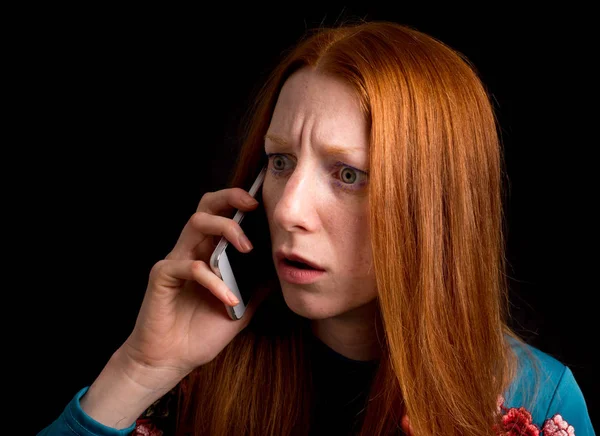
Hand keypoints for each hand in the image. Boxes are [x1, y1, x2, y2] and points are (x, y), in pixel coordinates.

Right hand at [120, 187, 271, 382]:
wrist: (170, 362)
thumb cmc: (200, 334)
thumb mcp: (240, 309)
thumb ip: (257, 288)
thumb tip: (281, 270)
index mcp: (207, 253)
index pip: (220, 215)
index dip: (238, 202)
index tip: (263, 203)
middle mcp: (190, 251)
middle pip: (205, 208)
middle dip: (229, 198)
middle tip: (253, 206)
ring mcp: (175, 261)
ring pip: (195, 224)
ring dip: (225, 230)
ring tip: (248, 249)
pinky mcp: (161, 277)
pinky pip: (189, 267)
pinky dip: (214, 281)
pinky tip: (230, 298)